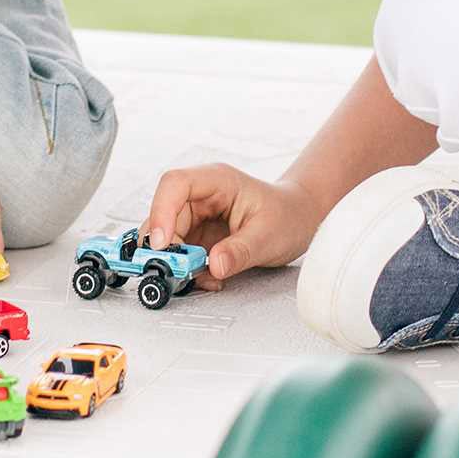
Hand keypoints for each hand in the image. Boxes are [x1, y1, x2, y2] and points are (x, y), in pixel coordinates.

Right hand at [144, 163, 326, 286]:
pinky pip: (180, 251)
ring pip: (168, 236)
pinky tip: (208, 276)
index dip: (161, 211)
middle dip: (167, 246)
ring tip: (200, 276)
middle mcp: (201, 195)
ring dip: (177, 260)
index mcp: (217, 181)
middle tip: (178, 272)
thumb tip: (214, 266)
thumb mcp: (268, 236)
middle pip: (165, 215)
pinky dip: (187, 268)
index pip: (175, 184)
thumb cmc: (287, 216)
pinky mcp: (198, 235)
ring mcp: (198, 215)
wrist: (297, 220)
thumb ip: (240, 251)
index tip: (162, 243)